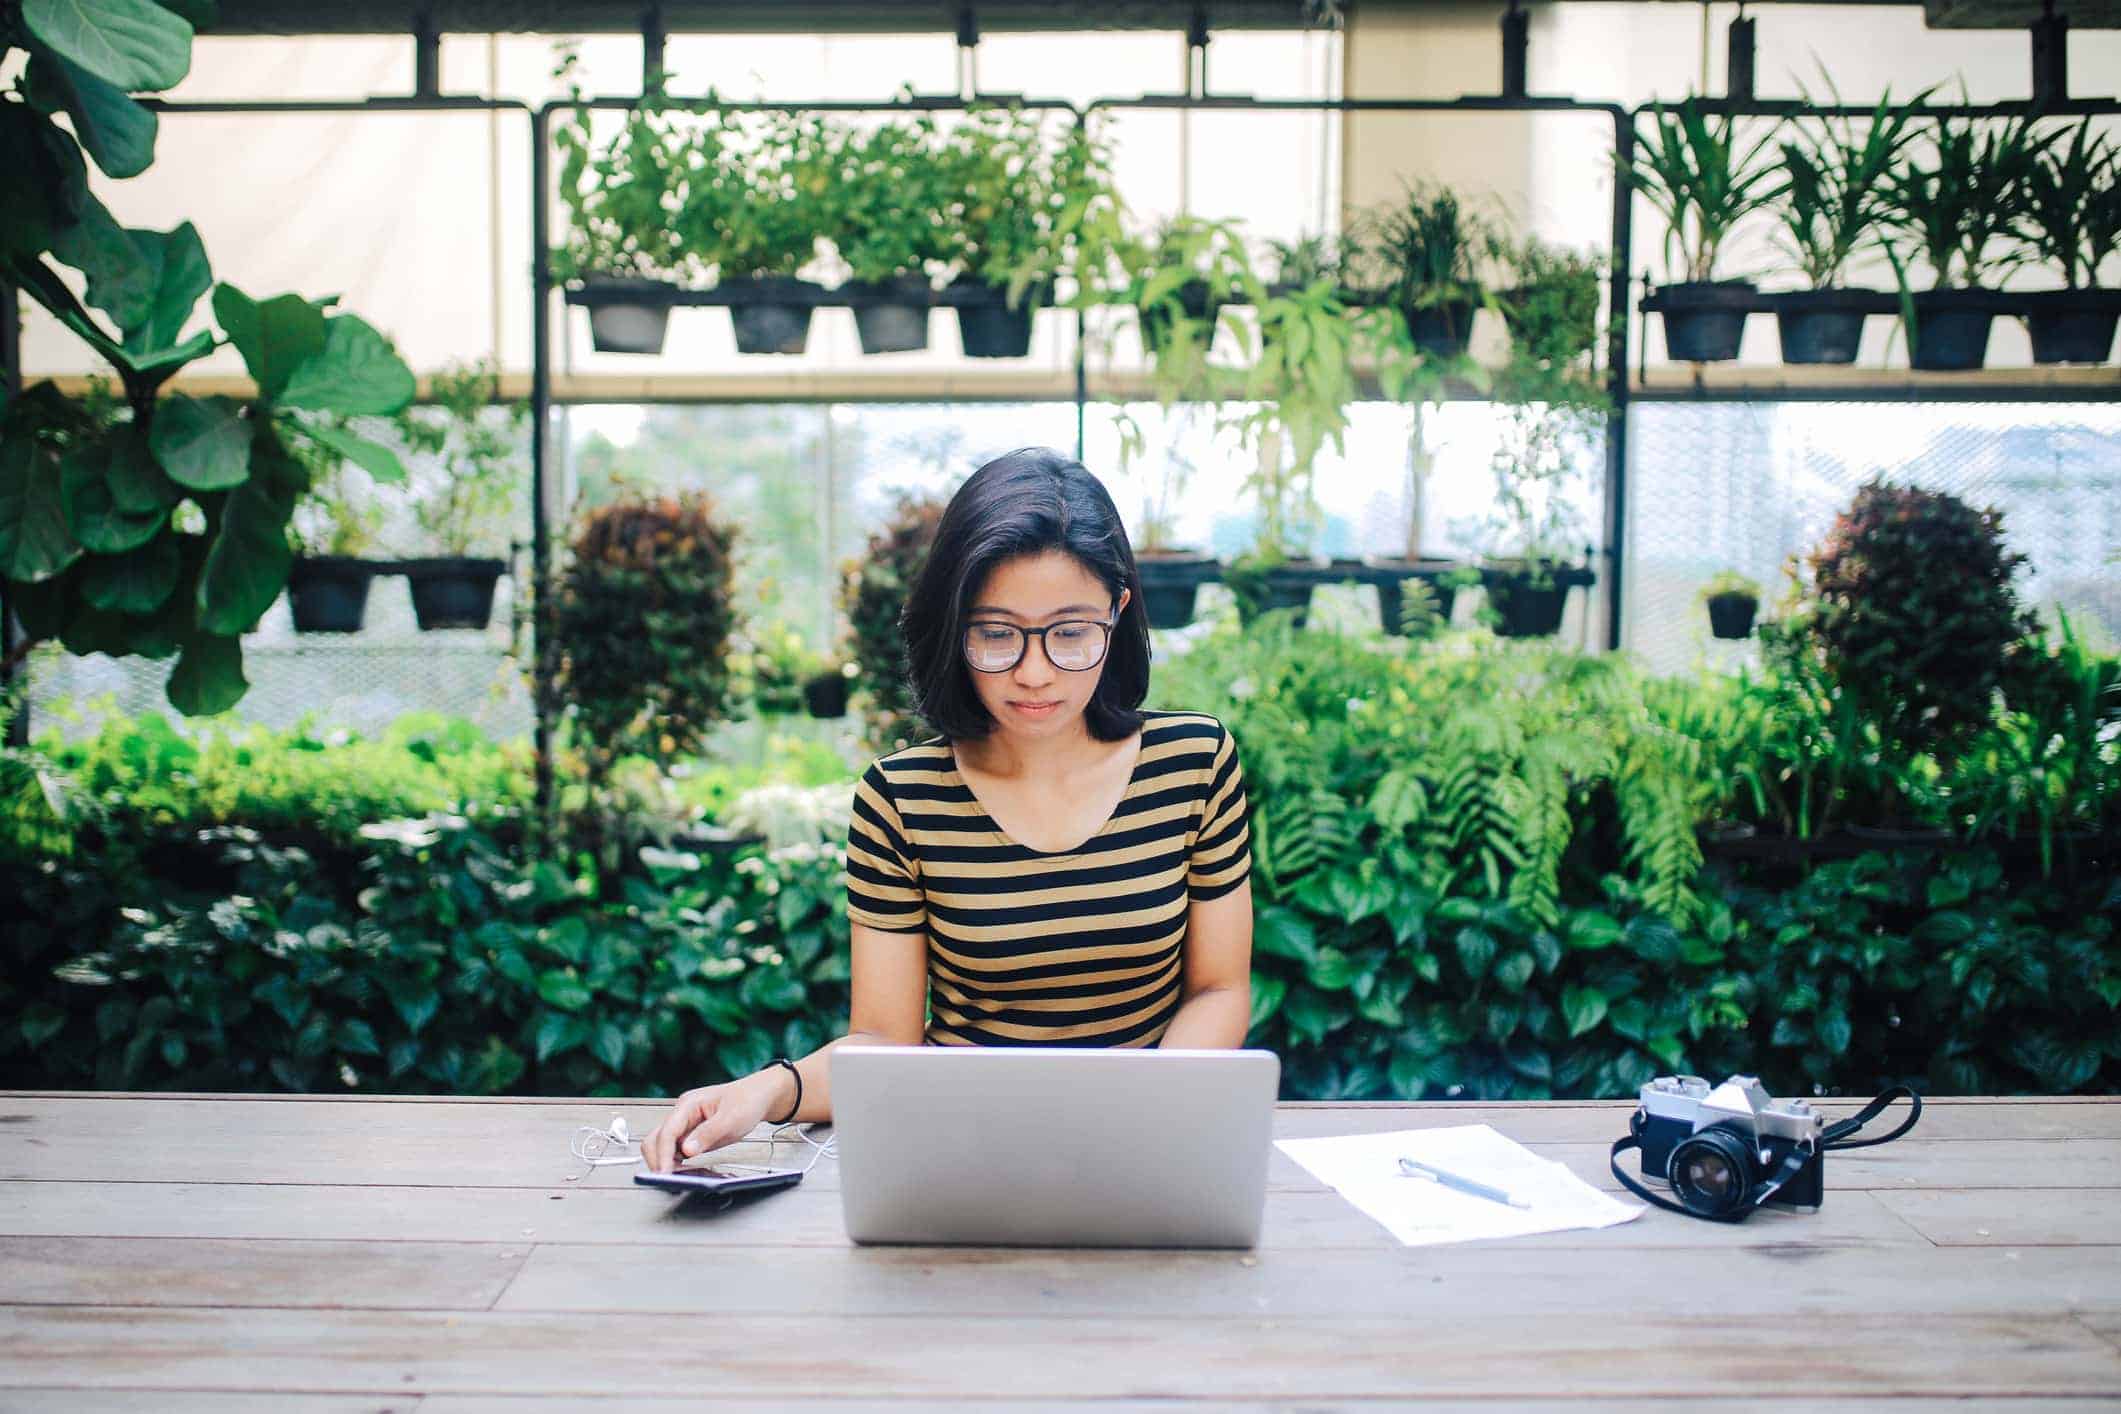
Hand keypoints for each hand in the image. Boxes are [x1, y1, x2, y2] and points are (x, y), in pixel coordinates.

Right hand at [641, 1074, 778, 1172]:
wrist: (758, 1097)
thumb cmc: (747, 1100)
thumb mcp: (732, 1118)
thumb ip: (708, 1133)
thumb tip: (687, 1150)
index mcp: (688, 1104)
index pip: (667, 1131)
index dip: (663, 1154)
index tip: (664, 1173)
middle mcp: (682, 1115)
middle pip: (656, 1140)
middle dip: (658, 1160)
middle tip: (668, 1180)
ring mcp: (685, 1127)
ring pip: (663, 1148)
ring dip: (667, 1164)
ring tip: (679, 1180)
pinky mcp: (691, 1138)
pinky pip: (677, 1154)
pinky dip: (678, 1165)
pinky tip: (688, 1174)